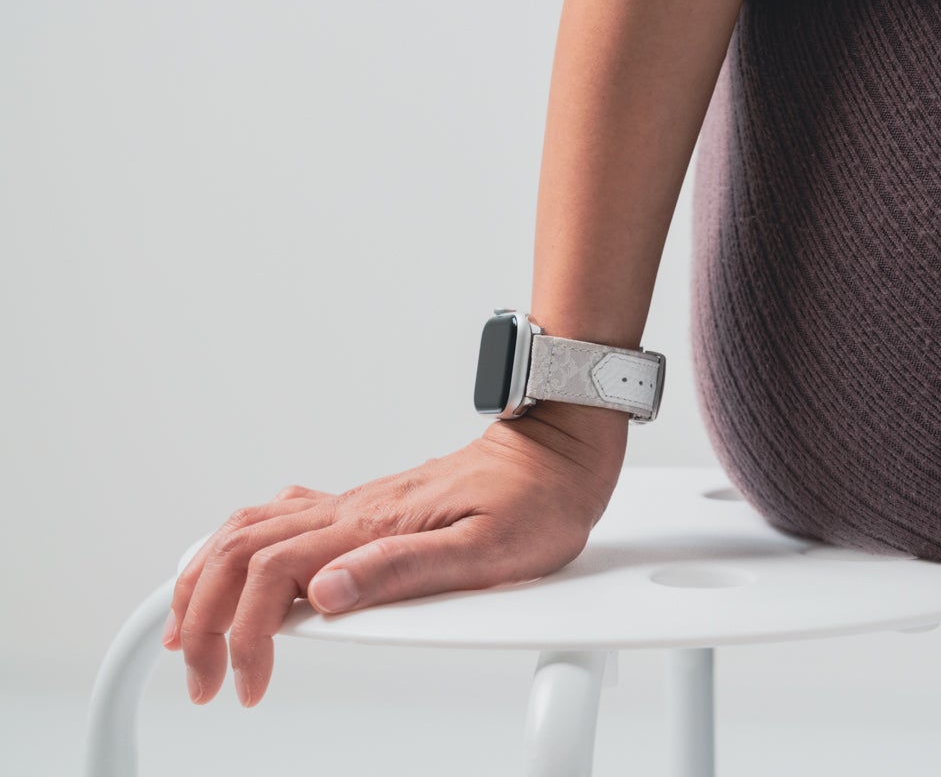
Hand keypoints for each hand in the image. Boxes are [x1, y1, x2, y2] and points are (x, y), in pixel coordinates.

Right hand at [160, 401, 627, 706]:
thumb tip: (323, 593)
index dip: (241, 637)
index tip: (244, 685)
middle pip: (236, 553)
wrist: (553, 453)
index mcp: (370, 526)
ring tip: (187, 628)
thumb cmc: (533, 501)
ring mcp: (351, 504)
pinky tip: (232, 567)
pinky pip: (275, 515)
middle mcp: (348, 510)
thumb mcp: (485, 549)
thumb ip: (402, 571)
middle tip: (199, 676)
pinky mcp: (363, 505)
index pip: (270, 579)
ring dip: (202, 577)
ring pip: (245, 529)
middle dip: (198, 616)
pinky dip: (233, 546)